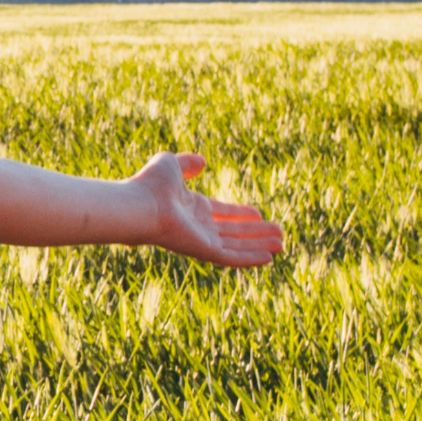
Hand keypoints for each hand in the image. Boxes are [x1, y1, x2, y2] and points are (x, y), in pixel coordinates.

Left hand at [128, 151, 284, 267]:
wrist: (139, 205)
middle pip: (232, 232)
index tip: (258, 214)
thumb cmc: (150, 184)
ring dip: (259, 245)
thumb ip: (186, 163)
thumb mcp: (170, 164)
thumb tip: (202, 162)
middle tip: (279, 233)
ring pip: (236, 246)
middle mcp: (197, 226)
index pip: (221, 213)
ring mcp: (200, 240)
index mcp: (191, 207)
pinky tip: (269, 258)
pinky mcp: (203, 251)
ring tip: (282, 244)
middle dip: (255, 233)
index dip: (240, 214)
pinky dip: (249, 258)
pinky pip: (231, 258)